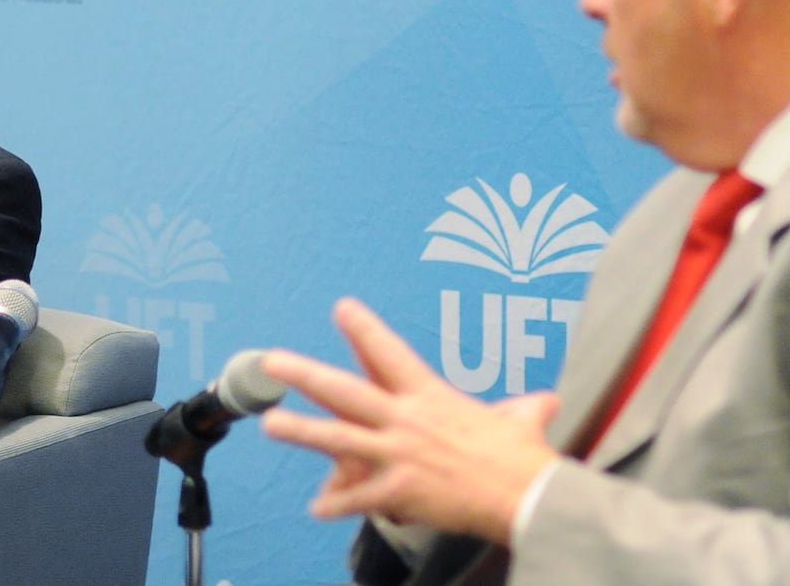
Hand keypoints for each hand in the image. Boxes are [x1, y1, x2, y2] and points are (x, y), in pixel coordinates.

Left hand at [260, 297, 560, 544]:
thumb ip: (523, 409)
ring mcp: (400, 454)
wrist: (531, 497)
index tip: (341, 307)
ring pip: (338, 437)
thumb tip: (546, 401)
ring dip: (302, 430)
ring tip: (270, 423)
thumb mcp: (522, 422)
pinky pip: (360, 497)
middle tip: (273, 361)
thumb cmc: (526, 461)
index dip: (364, 330)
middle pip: (346, 390)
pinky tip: (316, 508)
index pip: (391, 355)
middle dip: (305, 374)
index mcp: (431, 398)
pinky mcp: (401, 490)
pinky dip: (337, 504)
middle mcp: (408, 420)